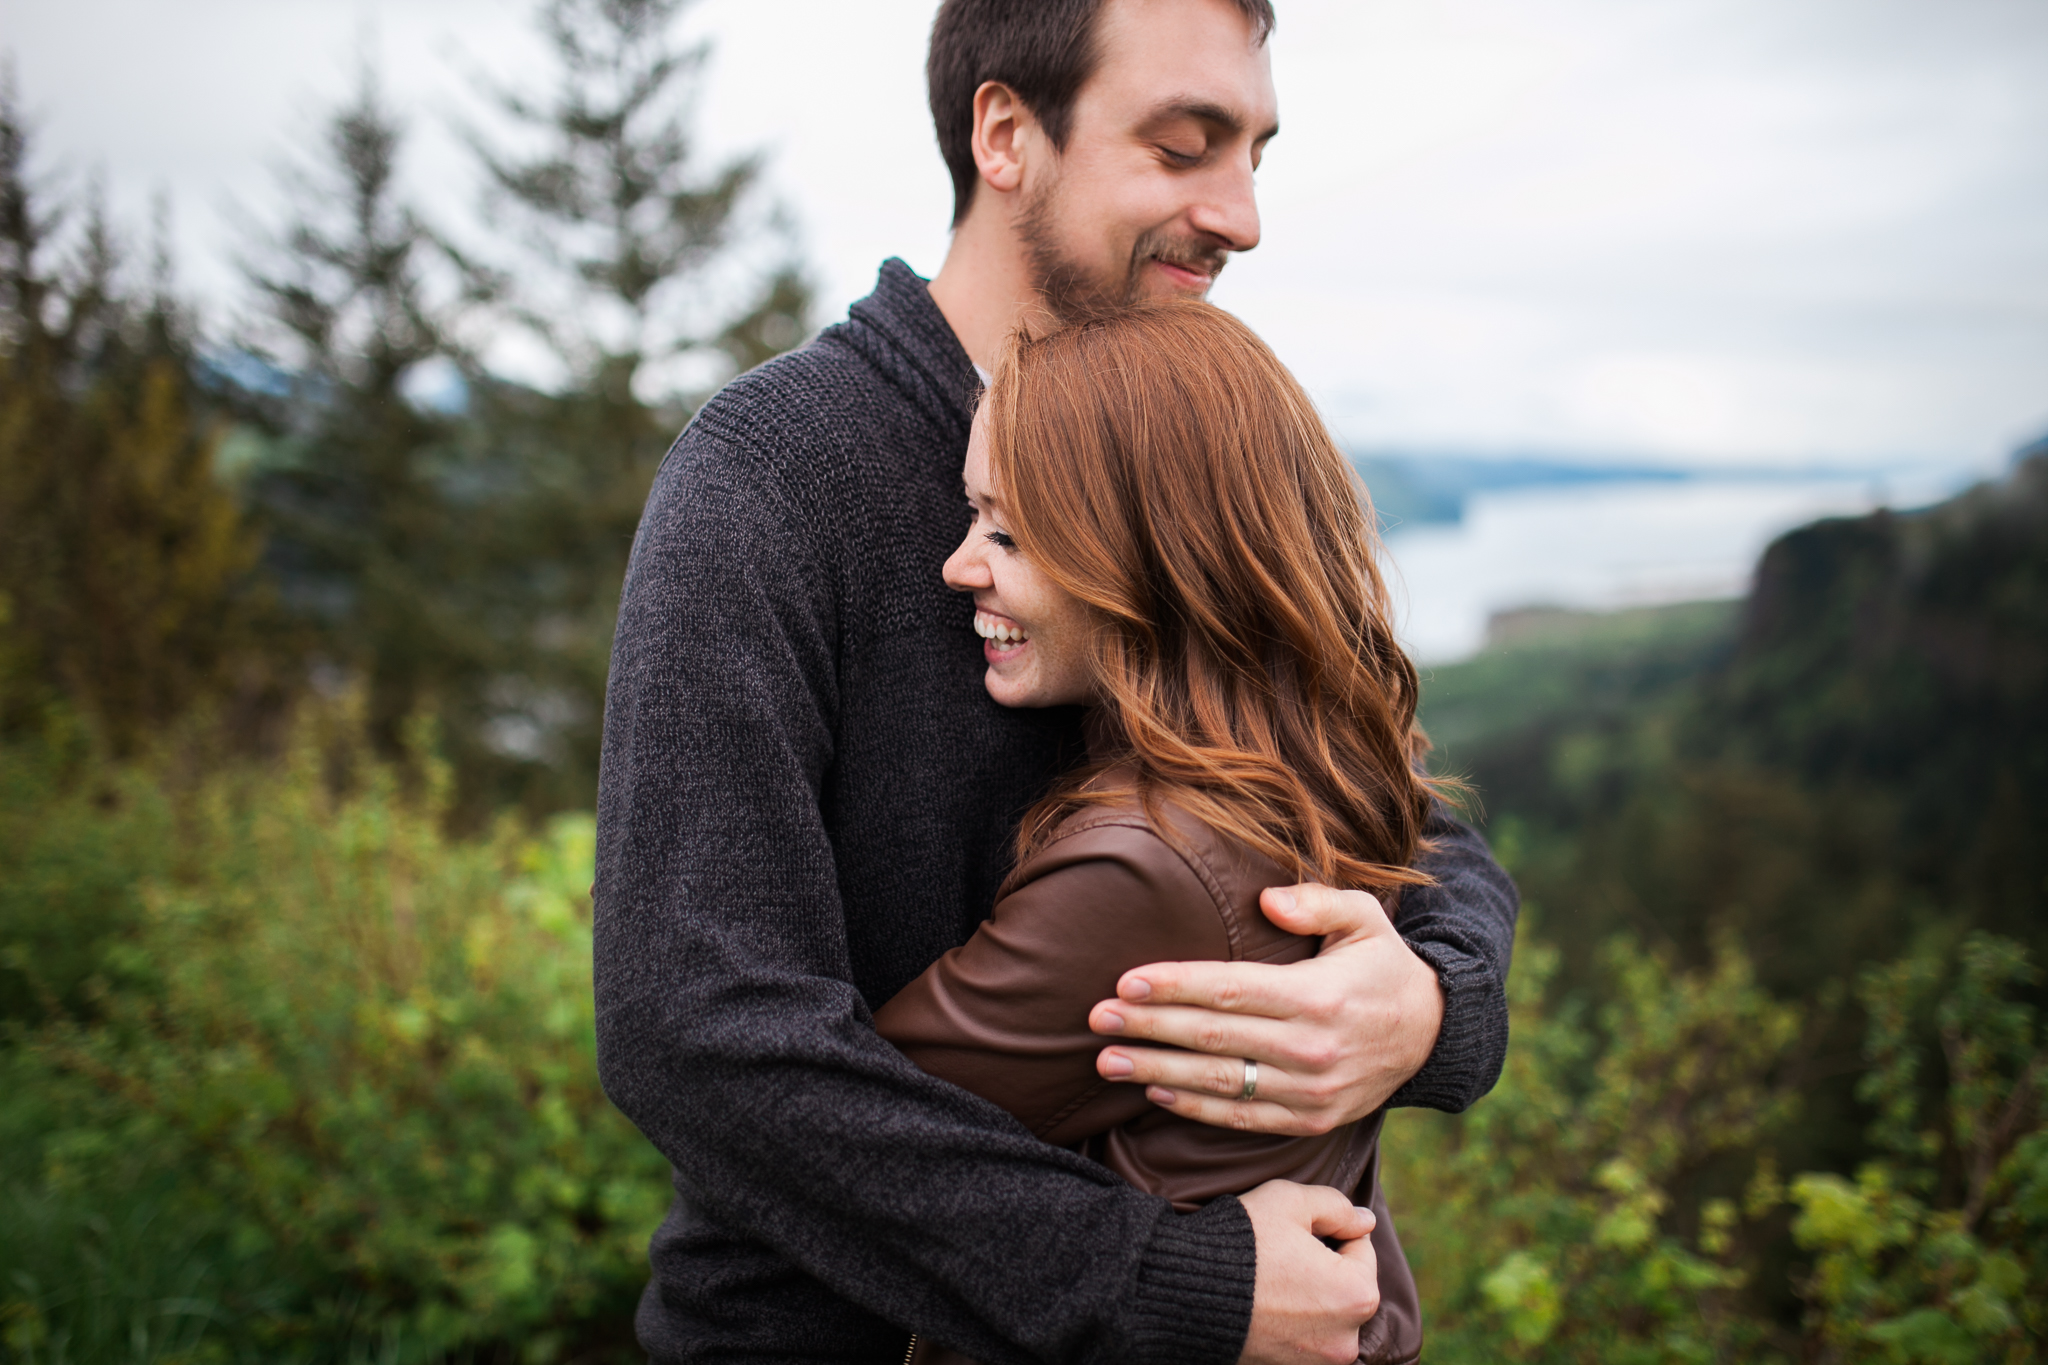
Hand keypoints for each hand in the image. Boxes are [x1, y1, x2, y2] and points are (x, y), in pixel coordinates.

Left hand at [1091, 884, 1443, 1135]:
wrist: (1431, 1034)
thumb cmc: (1382, 964)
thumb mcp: (1364, 917)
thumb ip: (1316, 902)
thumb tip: (1265, 899)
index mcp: (1319, 996)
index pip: (1231, 989)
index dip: (1175, 986)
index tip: (1126, 980)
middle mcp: (1312, 1048)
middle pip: (1213, 1037)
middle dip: (1148, 1027)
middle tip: (1095, 1017)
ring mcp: (1310, 1091)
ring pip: (1219, 1082)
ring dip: (1156, 1070)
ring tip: (1106, 1059)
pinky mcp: (1310, 1119)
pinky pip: (1241, 1117)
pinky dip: (1194, 1107)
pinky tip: (1154, 1088)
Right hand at [1237, 1180, 1379, 1364]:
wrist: (1183, 1291)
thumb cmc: (1242, 1242)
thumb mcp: (1289, 1201)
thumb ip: (1336, 1206)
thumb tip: (1365, 1221)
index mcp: (1357, 1295)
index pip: (1360, 1247)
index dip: (1327, 1229)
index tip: (1293, 1231)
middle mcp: (1346, 1339)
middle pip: (1344, 1285)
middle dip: (1321, 1266)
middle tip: (1280, 1253)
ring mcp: (1317, 1362)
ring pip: (1324, 1312)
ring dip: (1306, 1294)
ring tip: (1268, 1279)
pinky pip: (1300, 1336)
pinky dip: (1288, 1320)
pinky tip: (1262, 1303)